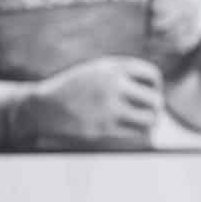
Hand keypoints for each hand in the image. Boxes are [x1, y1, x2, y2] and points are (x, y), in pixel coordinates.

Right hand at [15, 56, 164, 148]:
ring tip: (149, 122)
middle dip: (156, 106)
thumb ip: (124, 74)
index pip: (152, 76)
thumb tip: (156, 89)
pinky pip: (134, 133)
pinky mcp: (103, 128)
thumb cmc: (75, 88)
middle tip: (152, 110)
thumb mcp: (98, 70)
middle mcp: (113, 85)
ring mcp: (108, 108)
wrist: (44, 107)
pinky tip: (136, 131)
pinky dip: (140, 133)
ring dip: (152, 122)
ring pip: (149, 119)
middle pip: (155, 99)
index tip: (151, 92)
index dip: (156, 86)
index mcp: (113, 67)